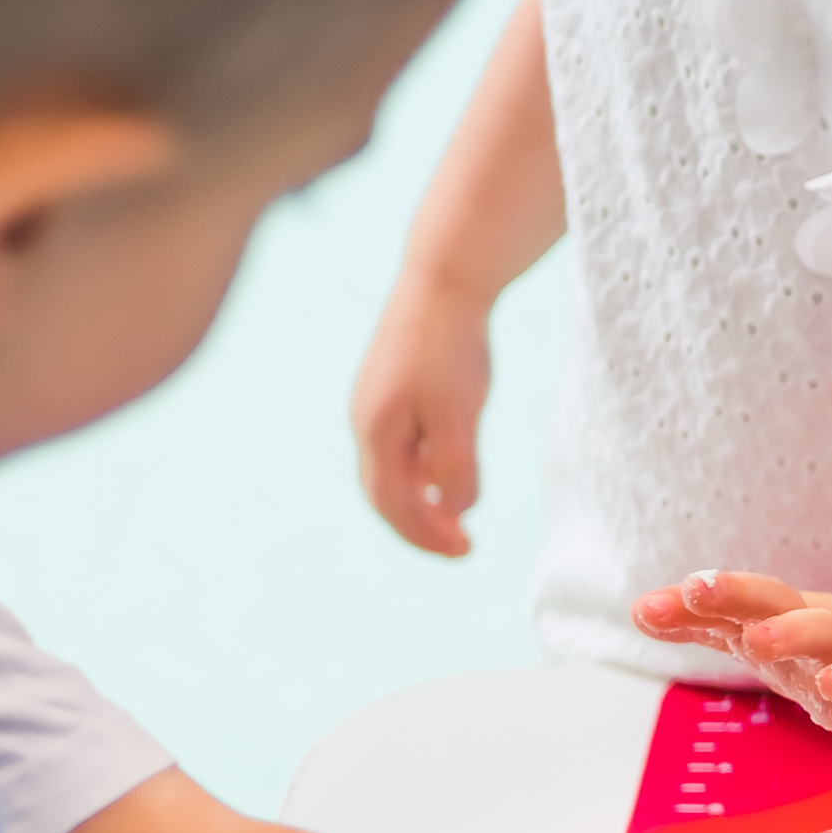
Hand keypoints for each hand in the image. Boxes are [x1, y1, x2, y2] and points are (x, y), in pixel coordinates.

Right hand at [351, 275, 492, 557]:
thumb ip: (455, 464)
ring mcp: (376, 404)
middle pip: (386, 494)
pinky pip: (401, 445)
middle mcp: (367, 423)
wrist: (443, 279)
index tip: (464, 552)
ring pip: (393, 470)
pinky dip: (422, 470)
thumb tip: (457, 509)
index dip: (426, 536)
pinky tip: (448, 475)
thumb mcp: (459, 412)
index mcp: (376, 432)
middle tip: (463, 548)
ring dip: (422, 500)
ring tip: (457, 520)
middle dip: (421, 526)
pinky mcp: (392, 389)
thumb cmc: (451, 346)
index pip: (394, 505)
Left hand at [634, 571, 831, 759]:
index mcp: (778, 619)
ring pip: (823, 634)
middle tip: (701, 587)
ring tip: (758, 638)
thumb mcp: (765, 637)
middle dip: (737, 594)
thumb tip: (641, 609)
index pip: (731, 604)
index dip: (691, 606)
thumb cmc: (829, 655)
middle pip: (774, 603)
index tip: (649, 607)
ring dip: (791, 631)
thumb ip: (707, 625)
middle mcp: (813, 630)